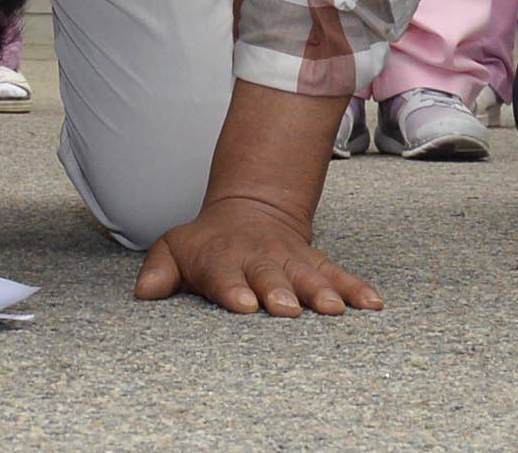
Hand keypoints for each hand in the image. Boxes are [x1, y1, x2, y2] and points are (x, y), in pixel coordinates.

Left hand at [133, 196, 381, 317]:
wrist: (251, 207)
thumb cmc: (207, 242)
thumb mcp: (175, 247)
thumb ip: (160, 271)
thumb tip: (143, 294)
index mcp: (223, 260)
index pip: (225, 277)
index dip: (233, 291)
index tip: (245, 305)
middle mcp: (259, 261)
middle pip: (270, 277)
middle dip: (280, 292)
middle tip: (288, 310)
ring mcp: (290, 262)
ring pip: (307, 276)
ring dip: (321, 292)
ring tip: (335, 309)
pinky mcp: (315, 263)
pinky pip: (338, 275)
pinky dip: (356, 288)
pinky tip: (373, 304)